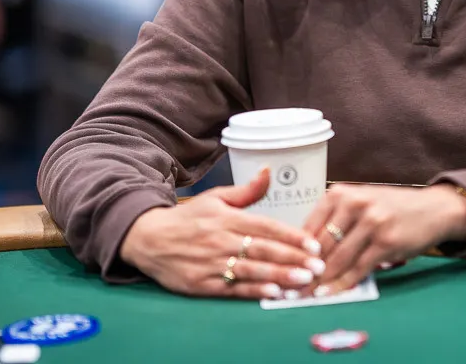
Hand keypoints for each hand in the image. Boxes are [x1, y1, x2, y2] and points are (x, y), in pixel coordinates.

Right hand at [119, 168, 325, 299]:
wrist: (147, 238)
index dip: (291, 236)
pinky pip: (232, 289)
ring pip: (251, 271)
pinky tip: (273, 294)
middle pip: (263, 250)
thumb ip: (246, 190)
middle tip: (318, 266)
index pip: (266, 226)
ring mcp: (210, 263)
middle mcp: (220, 240)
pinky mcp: (201, 284)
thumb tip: (269, 171)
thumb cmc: (188, 219)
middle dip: (293, 259)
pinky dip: (253, 292)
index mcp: (227, 218)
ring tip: (303, 281)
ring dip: (279, 277)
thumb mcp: (215, 198)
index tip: (313, 244)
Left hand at [303, 184, 465, 294]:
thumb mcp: (361, 202)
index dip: (295, 252)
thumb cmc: (391, 208)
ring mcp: (372, 223)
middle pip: (321, 245)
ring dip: (320, 281)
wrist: (433, 209)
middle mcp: (355, 204)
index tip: (284, 269)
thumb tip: (304, 251)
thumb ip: (335, 221)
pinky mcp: (386, 243)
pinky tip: (330, 294)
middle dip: (304, 269)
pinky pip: (358, 269)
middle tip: (290, 287)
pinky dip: (342, 284)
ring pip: (338, 259)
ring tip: (305, 295)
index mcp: (342, 193)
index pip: (310, 227)